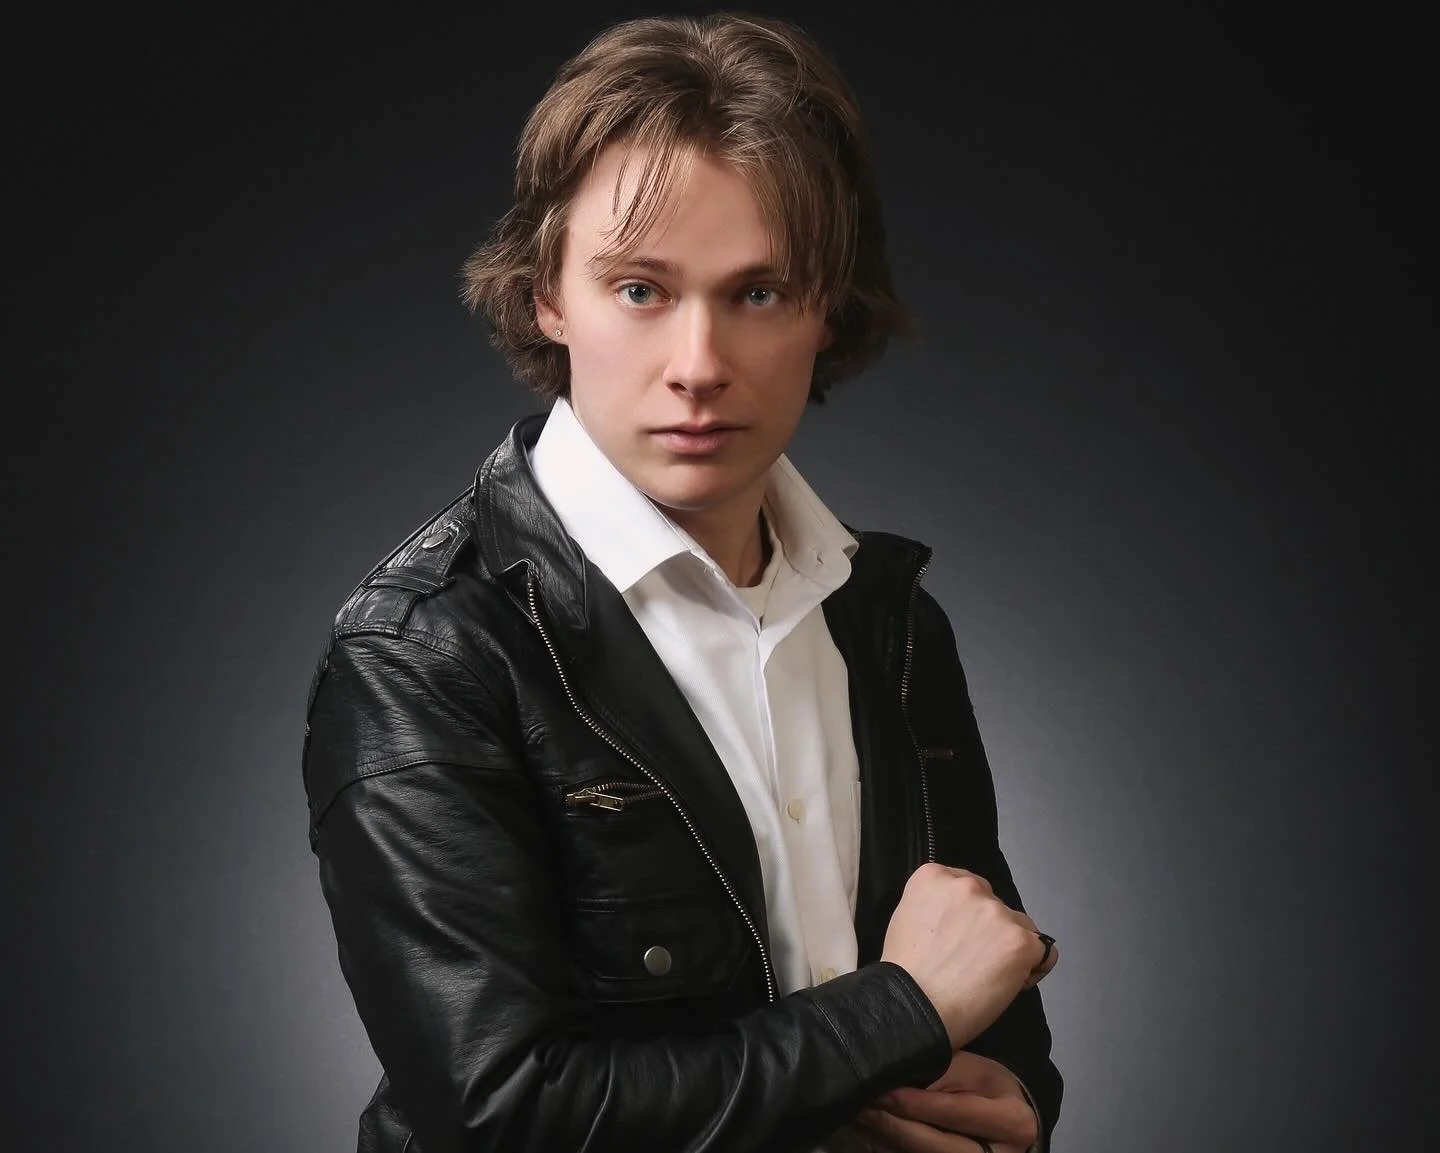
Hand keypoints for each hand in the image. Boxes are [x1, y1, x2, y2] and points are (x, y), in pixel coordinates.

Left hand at [850, 1050, 1039, 1152]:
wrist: (1009, 1118)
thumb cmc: (987, 1087)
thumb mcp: (970, 1071)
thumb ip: (937, 1078)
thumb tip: (892, 1086)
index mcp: (1011, 1121)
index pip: (953, 1113)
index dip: (915, 1104)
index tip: (882, 1092)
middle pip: (938, 1147)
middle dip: (896, 1127)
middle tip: (863, 1108)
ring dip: (888, 1142)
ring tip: (860, 1119)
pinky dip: (891, 1150)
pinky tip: (870, 1134)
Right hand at [881, 863, 1056, 1047]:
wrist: (914, 1009)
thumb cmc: (905, 974)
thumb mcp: (907, 918)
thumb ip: (936, 906)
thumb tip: (959, 917)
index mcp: (935, 876)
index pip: (969, 887)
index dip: (967, 916)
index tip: (958, 939)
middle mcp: (968, 886)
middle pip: (995, 904)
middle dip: (989, 929)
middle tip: (971, 961)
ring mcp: (997, 912)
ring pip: (1020, 926)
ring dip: (1009, 947)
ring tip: (987, 977)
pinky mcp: (1020, 941)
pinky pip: (1043, 951)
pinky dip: (1033, 968)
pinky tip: (1011, 983)